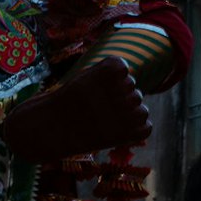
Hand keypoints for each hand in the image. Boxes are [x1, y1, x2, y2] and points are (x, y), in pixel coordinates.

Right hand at [0, 57, 149, 162]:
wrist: (54, 128)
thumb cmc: (69, 102)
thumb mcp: (88, 77)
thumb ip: (113, 77)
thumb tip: (136, 90)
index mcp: (114, 67)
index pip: (124, 70)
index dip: (109, 83)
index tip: (93, 91)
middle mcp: (126, 85)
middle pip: (134, 92)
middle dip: (118, 101)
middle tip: (96, 109)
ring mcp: (132, 108)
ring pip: (141, 110)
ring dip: (126, 117)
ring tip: (103, 122)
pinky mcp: (136, 130)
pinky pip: (146, 127)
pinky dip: (133, 132)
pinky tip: (115, 133)